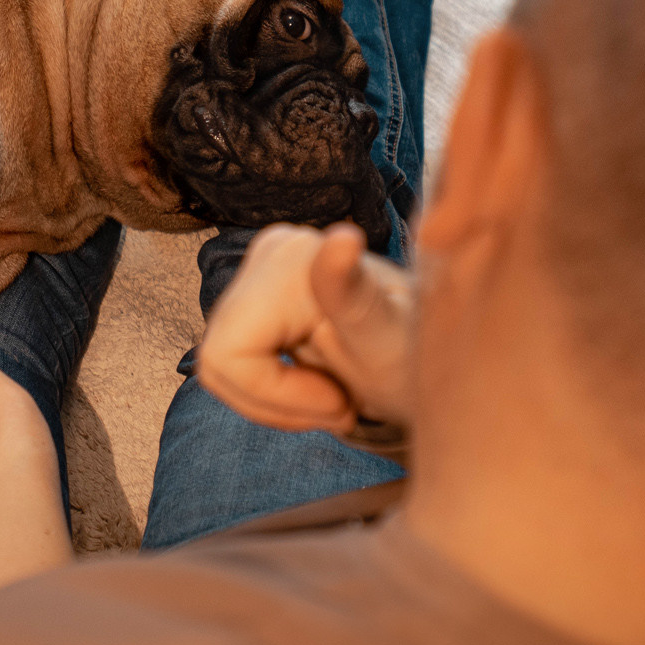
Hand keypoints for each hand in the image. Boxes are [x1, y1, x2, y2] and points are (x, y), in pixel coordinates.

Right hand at [197, 222, 415, 436]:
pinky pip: (231, 362)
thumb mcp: (389, 340)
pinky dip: (272, 391)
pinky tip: (317, 386)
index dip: (278, 396)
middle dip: (278, 403)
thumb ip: (354, 295)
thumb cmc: (413, 353)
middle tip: (342, 406)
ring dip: (276, 402)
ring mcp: (259, 270)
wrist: (425, 354)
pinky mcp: (256, 293)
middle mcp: (269, 251)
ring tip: (334, 398)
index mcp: (291, 258)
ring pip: (219, 368)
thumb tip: (342, 239)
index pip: (229, 356)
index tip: (343, 401)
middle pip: (218, 362)